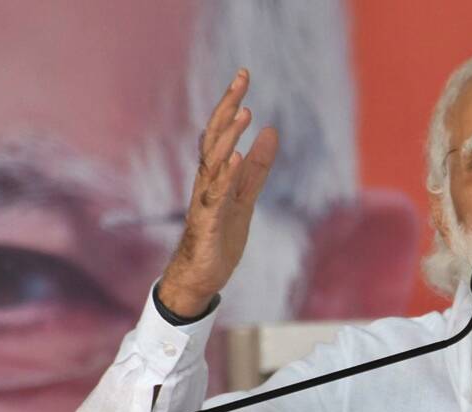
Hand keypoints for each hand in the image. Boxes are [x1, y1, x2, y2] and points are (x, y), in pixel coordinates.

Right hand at [159, 68, 279, 316]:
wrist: (201, 277)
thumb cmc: (219, 236)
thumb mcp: (246, 197)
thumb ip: (257, 167)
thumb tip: (271, 132)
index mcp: (214, 173)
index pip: (222, 130)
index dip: (231, 102)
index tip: (243, 74)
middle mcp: (206, 181)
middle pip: (214, 137)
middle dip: (227, 107)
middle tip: (242, 79)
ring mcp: (205, 200)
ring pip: (214, 161)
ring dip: (229, 136)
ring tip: (245, 112)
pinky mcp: (207, 222)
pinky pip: (215, 196)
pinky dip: (226, 176)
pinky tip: (236, 158)